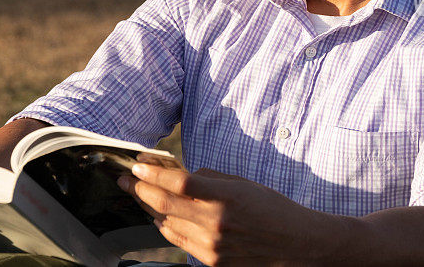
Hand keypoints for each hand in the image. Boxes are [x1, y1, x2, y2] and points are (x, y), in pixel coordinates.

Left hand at [117, 157, 341, 265]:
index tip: (137, 165)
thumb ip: (211, 179)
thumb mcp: (244, 184)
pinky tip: (163, 218)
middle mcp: (215, 223)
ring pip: (167, 225)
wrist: (297, 247)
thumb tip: (181, 175)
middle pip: (164, 205)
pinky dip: (167, 227)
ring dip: (151, 209)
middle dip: (140, 190)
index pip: (178, 183)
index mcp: (226, 197)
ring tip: (142, 196)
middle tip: (126, 181)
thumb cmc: (273, 210)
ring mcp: (212, 247)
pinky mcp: (212, 263)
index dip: (153, 174)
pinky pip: (180, 242)